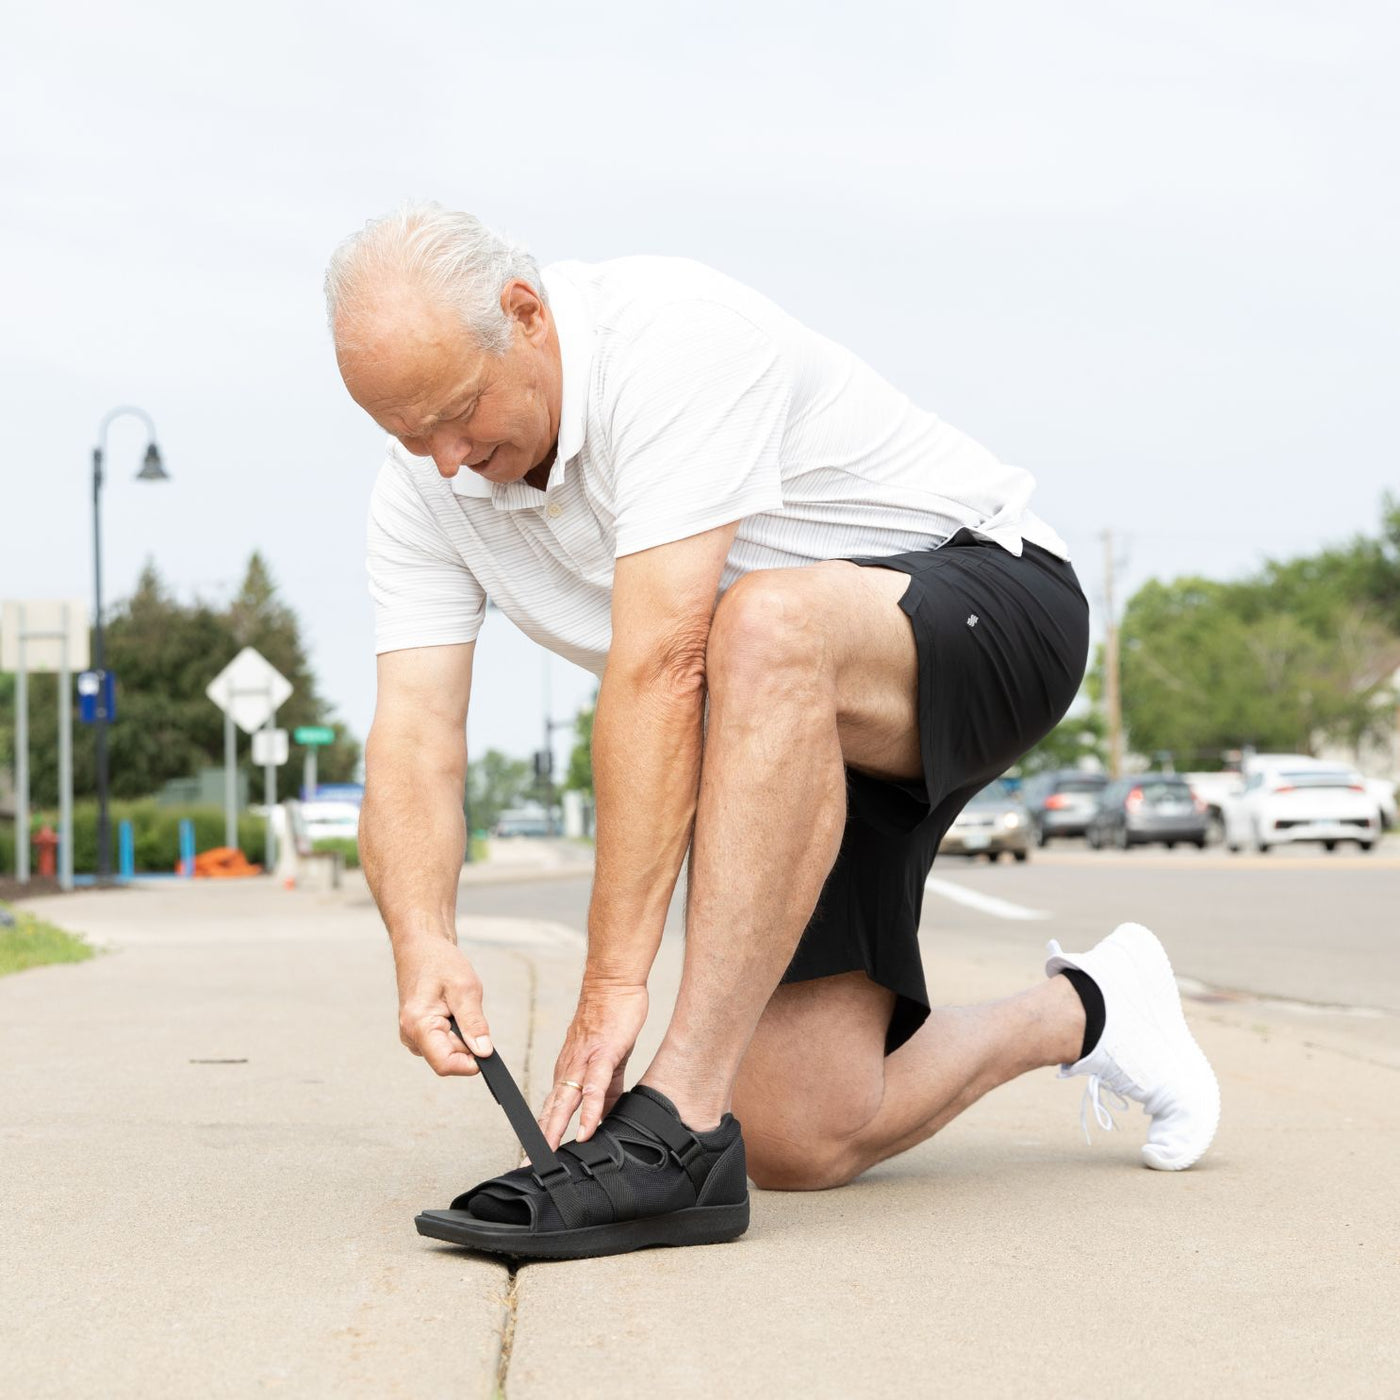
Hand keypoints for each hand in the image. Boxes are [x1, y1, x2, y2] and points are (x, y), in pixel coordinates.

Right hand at [394, 936, 491, 1076]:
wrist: (421, 948)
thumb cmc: (440, 962)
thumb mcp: (465, 988)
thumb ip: (474, 1023)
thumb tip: (484, 1052)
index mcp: (418, 1026)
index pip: (445, 1064)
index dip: (470, 1063)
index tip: (486, 1048)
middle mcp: (411, 1036)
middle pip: (449, 1058)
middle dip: (467, 1041)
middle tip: (468, 1011)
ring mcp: (413, 1036)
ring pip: (448, 1051)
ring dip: (461, 1034)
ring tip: (457, 1006)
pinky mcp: (419, 1033)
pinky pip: (444, 1042)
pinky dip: (455, 1029)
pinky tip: (450, 1009)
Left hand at [539, 980, 648, 1147]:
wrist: (614, 984)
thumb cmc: (610, 1017)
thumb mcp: (608, 1060)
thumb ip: (604, 1089)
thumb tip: (603, 1117)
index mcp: (570, 1070)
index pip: (552, 1108)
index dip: (543, 1133)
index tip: (535, 1158)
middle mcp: (570, 1068)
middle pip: (551, 1110)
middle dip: (540, 1140)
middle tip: (529, 1167)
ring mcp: (584, 1062)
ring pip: (565, 1102)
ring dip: (555, 1130)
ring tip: (549, 1156)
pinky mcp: (602, 1055)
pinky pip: (593, 1088)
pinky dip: (588, 1111)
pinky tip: (585, 1130)